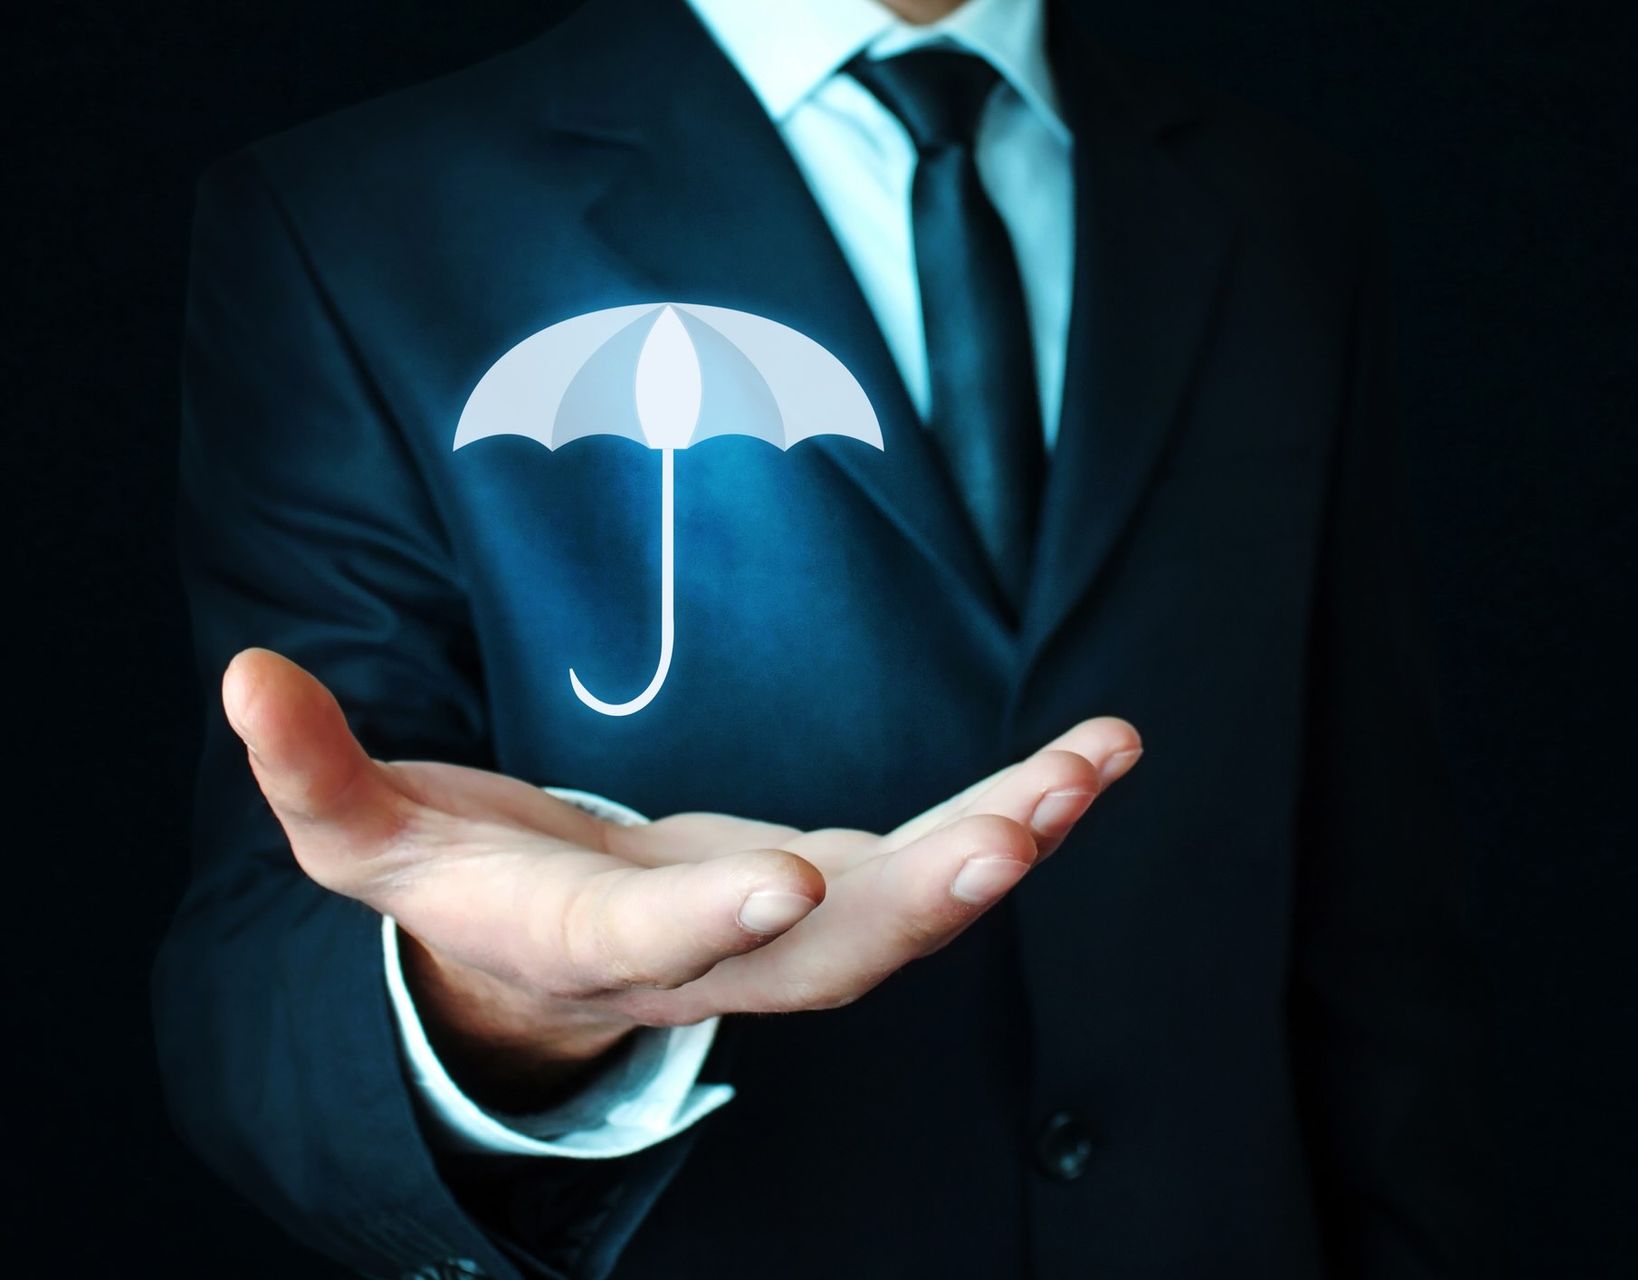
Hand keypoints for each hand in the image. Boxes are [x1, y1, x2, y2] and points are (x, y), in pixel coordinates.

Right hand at [221, 648, 1142, 1110]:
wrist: (541, 953)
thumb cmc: (452, 885)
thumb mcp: (360, 837)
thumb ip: (314, 771)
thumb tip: (246, 679)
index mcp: (587, 941)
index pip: (648, 943)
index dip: (708, 921)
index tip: (780, 881)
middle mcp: (709, 956)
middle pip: (826, 954)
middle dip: (921, 902)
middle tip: (1011, 837)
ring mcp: (786, 930)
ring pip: (911, 912)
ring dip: (1005, 843)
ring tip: (1093, 768)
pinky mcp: (838, 890)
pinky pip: (943, 864)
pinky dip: (1021, 814)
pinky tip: (1096, 758)